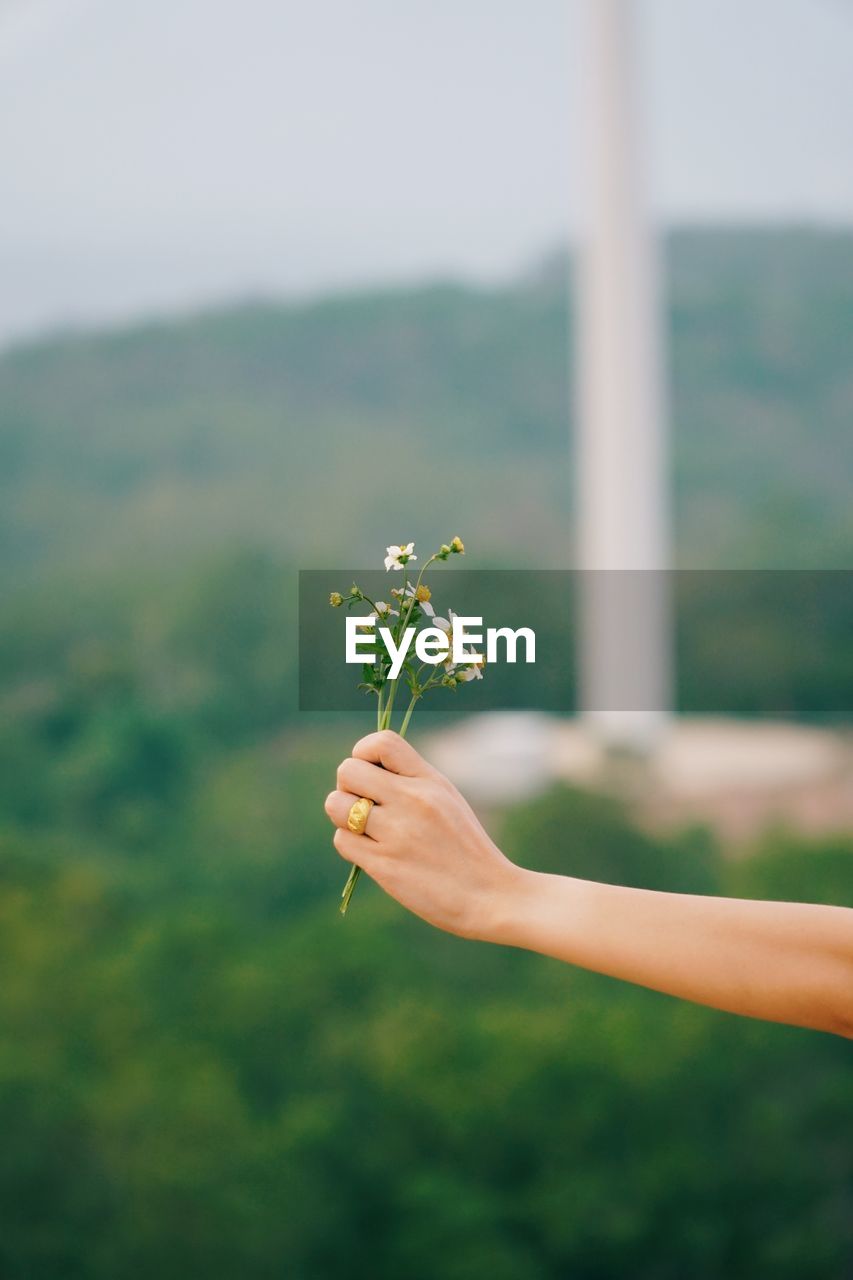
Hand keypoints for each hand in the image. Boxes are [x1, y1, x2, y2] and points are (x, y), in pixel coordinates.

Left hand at [325, 730, 521, 938]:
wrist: (489, 896)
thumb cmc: (466, 848)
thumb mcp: (447, 799)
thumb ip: (411, 780)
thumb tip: (366, 770)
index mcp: (430, 780)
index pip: (382, 742)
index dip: (363, 754)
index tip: (372, 774)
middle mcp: (413, 800)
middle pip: (347, 771)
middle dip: (347, 787)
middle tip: (364, 805)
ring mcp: (398, 833)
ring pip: (336, 806)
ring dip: (343, 817)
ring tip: (366, 829)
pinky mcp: (385, 865)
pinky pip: (342, 841)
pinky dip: (351, 845)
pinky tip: (372, 853)